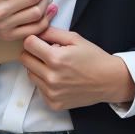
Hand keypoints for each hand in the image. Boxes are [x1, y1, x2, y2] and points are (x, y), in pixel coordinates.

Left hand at [20, 26, 134, 110]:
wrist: (109, 81)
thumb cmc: (94, 58)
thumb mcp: (75, 39)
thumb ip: (52, 32)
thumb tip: (36, 30)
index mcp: (56, 58)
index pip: (28, 44)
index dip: (33, 39)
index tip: (39, 40)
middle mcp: (51, 77)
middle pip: (25, 60)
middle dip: (33, 53)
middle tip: (46, 52)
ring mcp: (52, 92)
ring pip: (30, 74)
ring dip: (38, 68)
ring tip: (54, 66)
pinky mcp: (54, 103)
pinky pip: (39, 89)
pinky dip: (45, 82)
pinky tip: (59, 79)